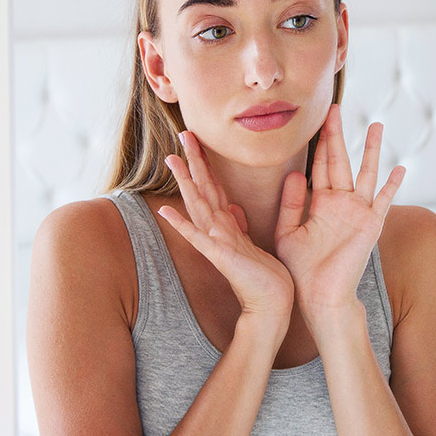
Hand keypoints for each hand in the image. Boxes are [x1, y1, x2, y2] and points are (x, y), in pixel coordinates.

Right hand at [158, 131, 294, 332]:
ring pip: (198, 205)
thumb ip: (239, 224)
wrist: (270, 303)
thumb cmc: (264, 275)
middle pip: (203, 188)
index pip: (214, 187)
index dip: (206, 162)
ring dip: (185, 182)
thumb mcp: (251, 243)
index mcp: (228, 224)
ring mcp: (216, 242)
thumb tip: (234, 207)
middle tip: (183, 131)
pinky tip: (165, 210)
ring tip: (171, 158)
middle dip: (194, 160)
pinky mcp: (219, 256)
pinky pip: (197, 237)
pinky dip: (181, 224)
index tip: (197, 138)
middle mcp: (218, 230)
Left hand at [274, 104, 404, 333]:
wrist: (318, 296)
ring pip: (366, 173)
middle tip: (336, 108)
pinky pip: (384, 201)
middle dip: (338, 135)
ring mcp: (358, 213)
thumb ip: (290, 203)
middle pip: (340, 161)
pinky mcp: (371, 225)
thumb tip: (294, 173)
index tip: (318, 119)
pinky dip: (392, 186)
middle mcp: (341, 203)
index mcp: (321, 204)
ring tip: (377, 126)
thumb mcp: (287, 232)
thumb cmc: (300, 270)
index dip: (319, 143)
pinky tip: (399, 169)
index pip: (319, 166)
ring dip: (371, 150)